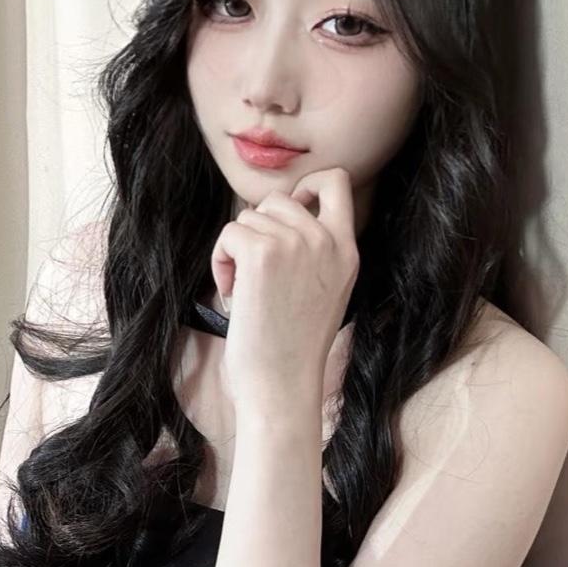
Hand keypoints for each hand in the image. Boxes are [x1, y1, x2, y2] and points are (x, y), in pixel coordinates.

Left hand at [210, 168, 359, 414]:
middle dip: (258, 230)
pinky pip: (229, 234)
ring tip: (246, 292)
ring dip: (237, 251)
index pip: (336, 182)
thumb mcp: (325, 291)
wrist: (283, 384)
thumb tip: (276, 214)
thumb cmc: (292, 348)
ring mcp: (296, 243)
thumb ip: (313, 251)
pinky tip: (234, 295)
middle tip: (255, 274)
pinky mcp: (262, 253)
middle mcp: (326, 241)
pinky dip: (221, 262)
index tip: (288, 210)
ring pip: (249, 217)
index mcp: (347, 250)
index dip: (306, 185)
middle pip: (278, 199)